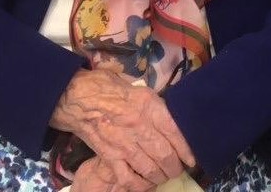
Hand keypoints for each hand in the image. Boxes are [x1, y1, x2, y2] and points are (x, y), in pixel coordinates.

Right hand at [50, 69, 194, 190]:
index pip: (175, 132)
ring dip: (161, 176)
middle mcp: (139, 125)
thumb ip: (156, 106)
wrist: (79, 98)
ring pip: (151, 169)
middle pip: (166, 154)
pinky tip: (145, 183)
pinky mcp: (110, 157)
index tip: (192, 158)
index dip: (186, 149)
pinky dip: (140, 186)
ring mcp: (124, 143)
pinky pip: (129, 180)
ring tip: (163, 175)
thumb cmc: (109, 88)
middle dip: (175, 166)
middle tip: (177, 169)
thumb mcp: (139, 89)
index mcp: (148, 105)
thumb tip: (173, 121)